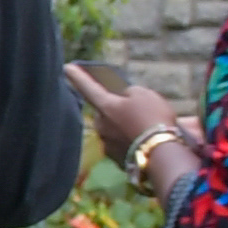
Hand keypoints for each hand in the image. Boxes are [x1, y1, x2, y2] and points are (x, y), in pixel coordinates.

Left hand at [66, 60, 187, 190]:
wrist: (161, 153)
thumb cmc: (153, 118)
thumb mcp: (144, 95)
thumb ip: (129, 93)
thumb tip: (124, 98)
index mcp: (105, 107)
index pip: (88, 88)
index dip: (78, 76)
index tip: (67, 68)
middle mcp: (101, 126)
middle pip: (105, 111)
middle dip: (116, 108)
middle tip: (137, 109)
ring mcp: (107, 144)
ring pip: (113, 128)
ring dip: (124, 126)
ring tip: (146, 127)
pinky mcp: (116, 159)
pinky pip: (121, 143)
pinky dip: (130, 140)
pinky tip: (145, 141)